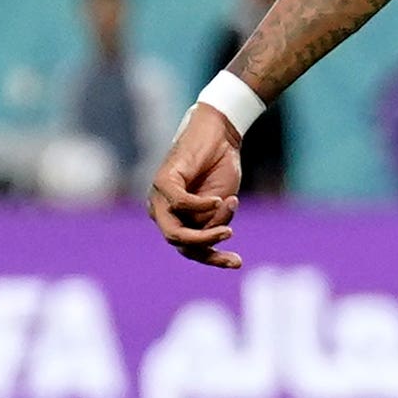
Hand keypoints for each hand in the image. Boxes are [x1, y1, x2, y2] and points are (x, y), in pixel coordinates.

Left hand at [149, 104, 248, 268]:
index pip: (191, 250)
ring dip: (206, 229)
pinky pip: (180, 204)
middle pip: (179, 244)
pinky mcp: (162, 181)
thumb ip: (211, 221)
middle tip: (230, 235)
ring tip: (230, 215)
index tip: (239, 262)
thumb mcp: (221, 203)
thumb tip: (208, 237)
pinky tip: (219, 199)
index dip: (214, 259)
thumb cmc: (221, 167)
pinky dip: (202, 205)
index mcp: (177, 220)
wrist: (220, 135)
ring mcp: (159, 198)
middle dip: (206, 245)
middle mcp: (163, 212)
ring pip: (177, 231)